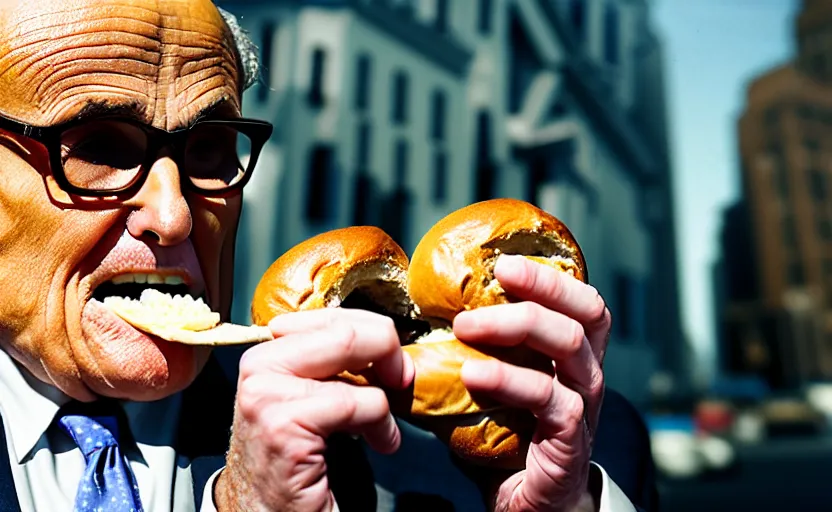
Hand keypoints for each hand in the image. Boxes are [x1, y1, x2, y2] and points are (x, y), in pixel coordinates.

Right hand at [214, 309, 413, 511]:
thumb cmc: (295, 456)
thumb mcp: (311, 395)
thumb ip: (334, 363)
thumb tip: (386, 341)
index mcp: (266, 351)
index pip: (331, 316)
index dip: (374, 332)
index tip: (392, 362)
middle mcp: (259, 364)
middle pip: (343, 329)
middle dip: (387, 349)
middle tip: (402, 380)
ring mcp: (267, 393)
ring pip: (351, 355)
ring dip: (384, 394)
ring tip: (385, 425)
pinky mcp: (284, 425)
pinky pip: (357, 403)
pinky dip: (382, 424)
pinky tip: (381, 443)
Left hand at [453, 254, 610, 511]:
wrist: (523, 501)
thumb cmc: (505, 436)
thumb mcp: (487, 383)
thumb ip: (465, 351)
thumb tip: (407, 324)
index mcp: (571, 354)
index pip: (580, 300)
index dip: (550, 275)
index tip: (504, 261)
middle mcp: (587, 373)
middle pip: (586, 313)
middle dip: (540, 287)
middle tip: (494, 278)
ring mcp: (584, 405)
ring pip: (570, 346)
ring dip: (515, 326)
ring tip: (466, 326)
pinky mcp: (571, 439)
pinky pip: (552, 400)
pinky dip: (510, 380)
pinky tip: (473, 375)